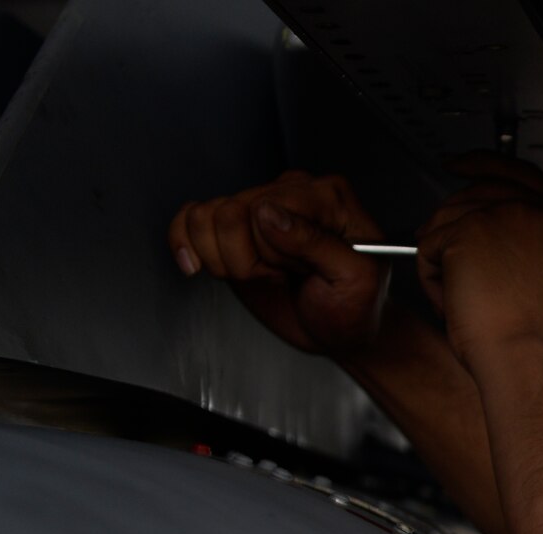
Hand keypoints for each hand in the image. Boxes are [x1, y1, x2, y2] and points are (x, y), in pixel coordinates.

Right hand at [167, 171, 389, 358]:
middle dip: (252, 260)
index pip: (269, 206)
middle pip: (232, 213)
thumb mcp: (354, 278)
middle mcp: (290, 192)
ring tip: (263, 275)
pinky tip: (197, 265)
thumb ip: (314, 243)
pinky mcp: (232, 230)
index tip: (301, 272)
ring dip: (226, 259)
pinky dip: (185, 243)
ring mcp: (258, 208)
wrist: (343, 332)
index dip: (275, 249)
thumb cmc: (357, 307)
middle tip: (286, 276)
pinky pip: (189, 218)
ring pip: (206, 217)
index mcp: (327, 196)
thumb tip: (267, 213)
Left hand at [414, 154, 542, 372]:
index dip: (487, 165)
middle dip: (453, 221)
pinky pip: (429, 243)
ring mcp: (512, 215)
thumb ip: (528, 241)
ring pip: (451, 216)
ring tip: (469, 300)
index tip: (460, 165)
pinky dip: (431, 277)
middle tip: (438, 249)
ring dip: (445, 260)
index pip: (525, 176)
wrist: (527, 364)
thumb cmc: (535, 343)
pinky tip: (457, 302)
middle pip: (481, 187)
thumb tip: (481, 222)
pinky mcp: (473, 227)